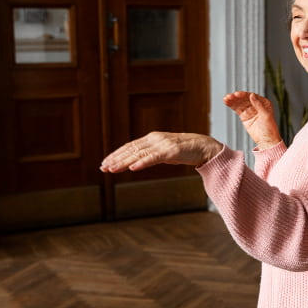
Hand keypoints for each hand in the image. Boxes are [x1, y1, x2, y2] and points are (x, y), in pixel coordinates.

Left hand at [100, 132, 223, 172]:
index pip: (130, 146)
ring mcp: (162, 145)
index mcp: (152, 138)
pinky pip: (153, 158)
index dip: (117, 154)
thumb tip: (137, 162)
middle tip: (103, 167)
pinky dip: (142, 163)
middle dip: (116, 159)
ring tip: (112, 169)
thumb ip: (152, 155)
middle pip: (131, 149)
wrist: (204, 146)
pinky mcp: (171, 151)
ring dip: (124, 162)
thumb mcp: (165, 152)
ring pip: (139, 154)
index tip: (105, 162)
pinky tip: (133, 168)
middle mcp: (155, 139)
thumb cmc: (185, 150)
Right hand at [223, 91, 281, 150]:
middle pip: (245, 99)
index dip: (244, 95)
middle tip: (229, 96)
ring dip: (233, 100)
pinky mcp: (244, 116)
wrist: (266, 141)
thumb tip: (251, 95)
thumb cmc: (270, 129)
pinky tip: (226, 102)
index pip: (253, 96)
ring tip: (225, 99)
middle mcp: (257, 105)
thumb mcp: (266, 116)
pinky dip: (232, 105)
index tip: (237, 94)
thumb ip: (258, 105)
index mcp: (264, 103)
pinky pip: (237, 109)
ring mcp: (250, 110)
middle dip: (236, 97)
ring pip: (240, 103)